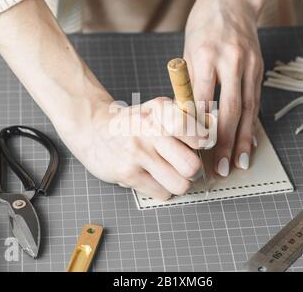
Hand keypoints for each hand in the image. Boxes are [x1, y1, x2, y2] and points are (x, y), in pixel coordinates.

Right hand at [55, 97, 212, 200]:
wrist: (93, 128)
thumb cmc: (132, 122)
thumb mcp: (157, 109)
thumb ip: (185, 118)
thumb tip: (210, 135)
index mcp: (161, 112)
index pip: (198, 134)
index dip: (203, 143)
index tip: (198, 144)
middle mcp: (150, 130)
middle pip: (192, 166)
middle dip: (192, 170)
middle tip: (183, 165)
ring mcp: (138, 153)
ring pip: (180, 184)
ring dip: (178, 182)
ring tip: (168, 172)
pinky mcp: (127, 173)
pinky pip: (161, 193)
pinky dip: (161, 189)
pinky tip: (150, 176)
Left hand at [184, 0, 264, 176]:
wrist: (233, 2)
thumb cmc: (204, 27)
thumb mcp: (188, 51)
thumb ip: (189, 84)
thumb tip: (188, 119)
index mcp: (206, 54)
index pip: (202, 98)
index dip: (199, 128)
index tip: (194, 151)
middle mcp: (231, 61)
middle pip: (229, 109)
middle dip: (225, 142)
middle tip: (220, 167)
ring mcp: (249, 65)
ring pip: (248, 110)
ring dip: (243, 140)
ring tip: (239, 163)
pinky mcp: (259, 69)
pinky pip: (256, 102)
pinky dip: (253, 125)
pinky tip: (251, 142)